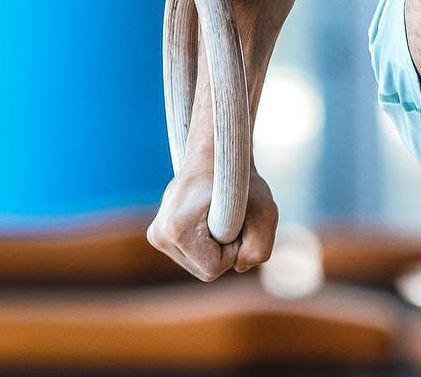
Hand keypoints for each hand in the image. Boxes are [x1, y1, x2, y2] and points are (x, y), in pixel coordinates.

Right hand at [147, 155, 278, 281]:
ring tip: (218, 214)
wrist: (215, 152)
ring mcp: (155, 235)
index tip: (238, 218)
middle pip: (202, 269)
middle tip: (230, 215)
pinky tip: (207, 217)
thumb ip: (260, 249)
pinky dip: (205, 242)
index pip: (212, 269)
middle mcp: (158, 235)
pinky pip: (191, 254)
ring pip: (196, 264)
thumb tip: (238, 267)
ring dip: (215, 245)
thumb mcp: (265, 211)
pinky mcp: (158, 234)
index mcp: (176, 229)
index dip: (235, 247)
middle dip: (224, 248)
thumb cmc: (240, 178)